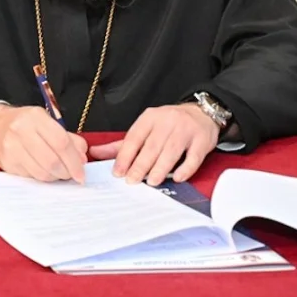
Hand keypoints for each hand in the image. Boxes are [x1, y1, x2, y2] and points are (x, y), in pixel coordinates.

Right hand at [0, 104, 86, 182]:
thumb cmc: (27, 125)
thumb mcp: (49, 123)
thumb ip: (69, 139)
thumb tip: (82, 159)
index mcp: (36, 117)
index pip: (61, 142)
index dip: (74, 161)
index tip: (81, 173)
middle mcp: (21, 130)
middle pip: (52, 160)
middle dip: (66, 172)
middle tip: (70, 174)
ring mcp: (11, 147)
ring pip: (41, 172)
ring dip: (55, 177)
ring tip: (57, 172)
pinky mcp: (7, 162)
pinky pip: (31, 177)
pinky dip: (41, 177)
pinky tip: (43, 170)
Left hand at [89, 103, 219, 185]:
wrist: (201, 114)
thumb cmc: (168, 124)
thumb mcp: (144, 128)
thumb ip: (121, 144)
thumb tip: (95, 152)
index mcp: (149, 118)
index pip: (134, 137)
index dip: (125, 156)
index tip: (117, 172)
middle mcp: (167, 122)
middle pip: (151, 146)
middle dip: (140, 165)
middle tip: (132, 180)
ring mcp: (185, 130)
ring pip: (170, 151)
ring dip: (159, 168)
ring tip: (151, 182)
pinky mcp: (201, 140)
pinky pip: (193, 157)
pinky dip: (185, 168)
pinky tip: (177, 177)